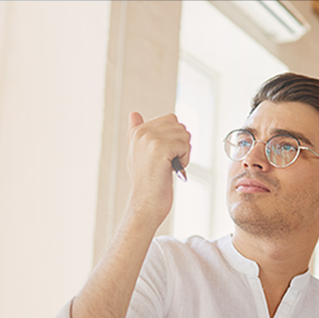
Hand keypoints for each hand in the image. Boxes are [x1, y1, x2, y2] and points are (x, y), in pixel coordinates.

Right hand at [124, 112, 189, 227]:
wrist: (146, 203)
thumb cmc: (146, 182)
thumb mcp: (138, 153)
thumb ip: (137, 132)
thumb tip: (134, 113)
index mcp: (137, 131)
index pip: (171, 119)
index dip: (174, 138)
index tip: (163, 156)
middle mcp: (141, 132)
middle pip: (179, 126)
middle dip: (180, 144)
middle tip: (168, 162)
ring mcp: (150, 139)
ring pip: (184, 135)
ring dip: (183, 153)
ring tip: (169, 166)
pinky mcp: (160, 148)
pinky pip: (184, 145)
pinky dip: (184, 159)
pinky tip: (171, 170)